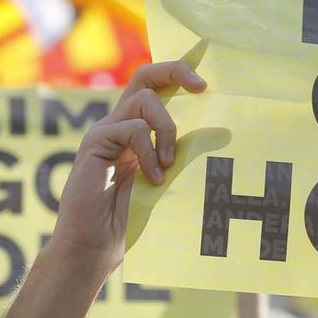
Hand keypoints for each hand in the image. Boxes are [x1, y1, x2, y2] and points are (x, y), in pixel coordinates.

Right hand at [48, 60, 205, 274]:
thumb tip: (224, 134)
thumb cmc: (130, 220)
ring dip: (166, 128)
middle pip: (144, 76)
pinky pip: (132, 128)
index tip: (205, 84)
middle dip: (174, 71)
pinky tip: (153, 179)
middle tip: (200, 86)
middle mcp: (119, 124)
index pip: (155, 88)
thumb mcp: (167, 181)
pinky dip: (149, 151)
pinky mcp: (94, 142)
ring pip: (144, 100)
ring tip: (169, 164)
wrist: (94, 246)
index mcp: (136, 130)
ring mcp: (105, 131)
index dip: (177, 74)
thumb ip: (184, 156)